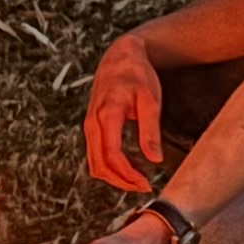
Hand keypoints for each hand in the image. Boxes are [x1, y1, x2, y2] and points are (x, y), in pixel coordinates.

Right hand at [83, 27, 170, 191]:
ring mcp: (89, 126)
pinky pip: (95, 155)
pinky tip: (130, 166)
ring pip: (94, 163)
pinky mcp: (92, 127)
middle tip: (144, 186)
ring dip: (114, 177)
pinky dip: (110, 167)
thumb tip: (154, 160)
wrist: (120, 57)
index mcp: (107, 115)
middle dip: (121, 181)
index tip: (146, 183)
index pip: (112, 155)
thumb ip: (150, 130)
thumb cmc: (137, 75)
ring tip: (138, 179)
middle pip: (99, 165)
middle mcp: (93, 123)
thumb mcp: (150, 100)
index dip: (128, 174)